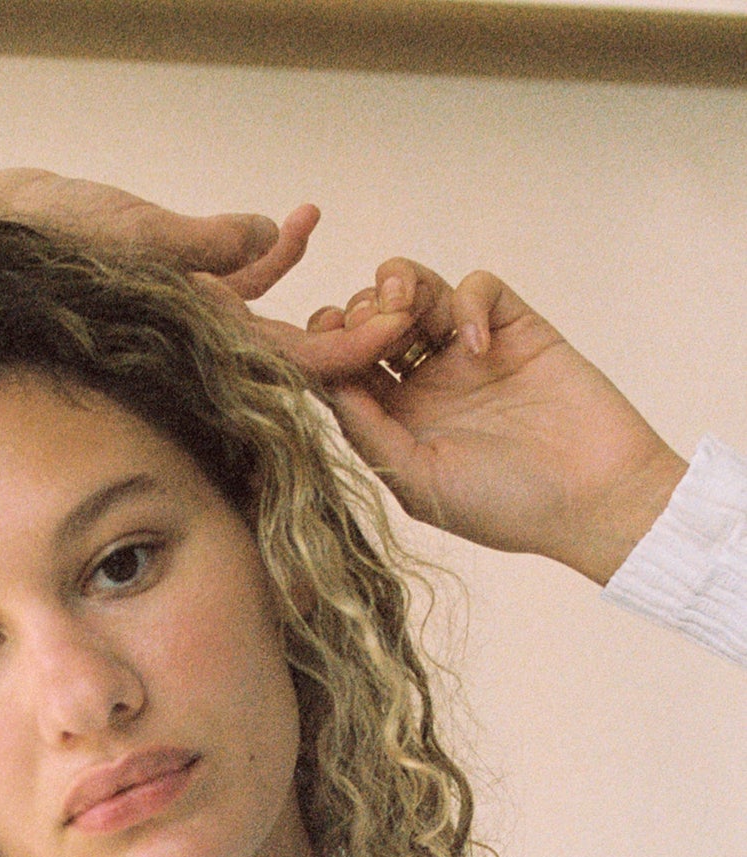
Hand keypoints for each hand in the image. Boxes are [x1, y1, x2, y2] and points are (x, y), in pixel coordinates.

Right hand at [0, 171, 478, 418]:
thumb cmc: (40, 236)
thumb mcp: (128, 230)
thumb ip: (202, 242)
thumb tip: (267, 239)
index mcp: (190, 340)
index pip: (283, 362)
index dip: (345, 355)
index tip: (396, 336)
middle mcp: (194, 335)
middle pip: (291, 346)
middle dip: (350, 326)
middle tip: (410, 301)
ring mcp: (186, 309)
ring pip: (270, 309)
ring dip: (317, 285)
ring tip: (367, 261)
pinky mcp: (172, 278)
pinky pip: (233, 269)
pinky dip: (267, 248)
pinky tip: (298, 221)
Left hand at [295, 260, 686, 582]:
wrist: (593, 498)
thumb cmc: (506, 507)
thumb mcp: (420, 481)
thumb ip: (369, 433)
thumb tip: (324, 384)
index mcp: (396, 422)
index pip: (345, 369)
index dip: (327, 348)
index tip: (323, 344)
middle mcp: (426, 383)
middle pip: (372, 321)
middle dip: (358, 311)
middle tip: (365, 324)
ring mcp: (469, 352)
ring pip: (417, 291)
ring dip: (398, 287)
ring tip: (401, 310)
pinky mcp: (515, 328)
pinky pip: (478, 287)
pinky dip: (468, 300)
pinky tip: (474, 345)